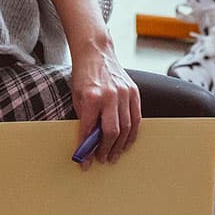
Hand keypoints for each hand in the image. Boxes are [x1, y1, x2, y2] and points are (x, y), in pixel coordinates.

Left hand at [68, 35, 140, 168]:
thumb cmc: (84, 75)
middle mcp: (110, 95)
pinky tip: (127, 142)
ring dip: (121, 145)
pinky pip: (136, 117)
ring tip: (114, 155)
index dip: (87, 150)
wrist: (96, 52)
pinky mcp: (134, 90)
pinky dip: (132, 132)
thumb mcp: (77, 98)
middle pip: (112, 132)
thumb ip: (84, 120)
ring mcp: (124, 92)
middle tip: (102, 159)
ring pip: (127, 127)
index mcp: (92, 97)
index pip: (90, 131)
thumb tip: (87, 146)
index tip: (85, 163)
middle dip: (107, 150)